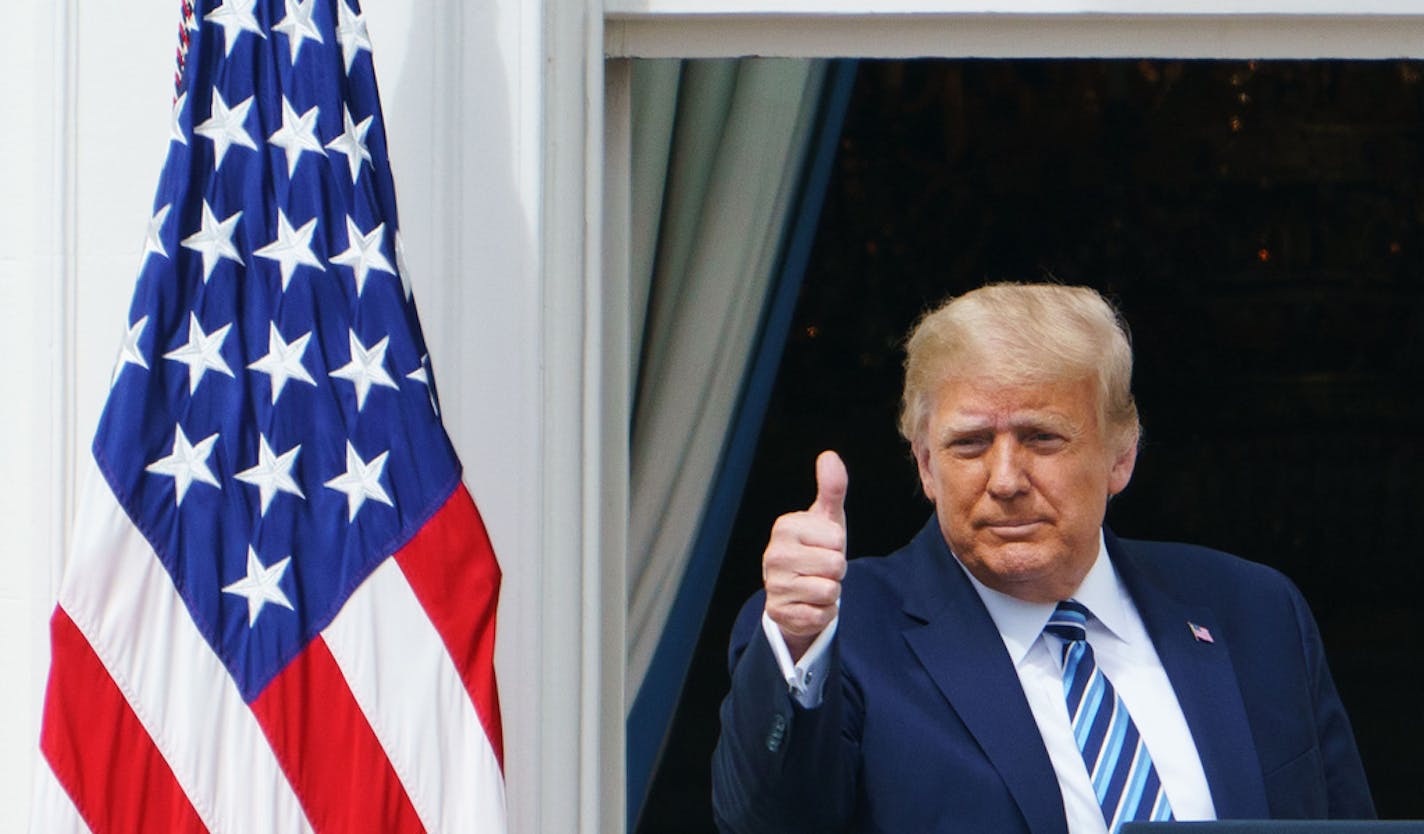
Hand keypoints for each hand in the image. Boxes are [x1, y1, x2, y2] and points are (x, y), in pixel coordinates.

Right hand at [763, 450, 847, 660]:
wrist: (795, 591)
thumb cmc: (815, 548)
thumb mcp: (826, 518)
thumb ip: (832, 488)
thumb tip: (829, 456)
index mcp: (785, 527)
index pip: (836, 538)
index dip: (837, 544)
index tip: (823, 546)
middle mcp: (774, 555)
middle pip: (835, 565)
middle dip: (836, 570)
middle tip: (820, 567)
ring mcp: (774, 586)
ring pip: (830, 591)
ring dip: (831, 592)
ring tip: (814, 584)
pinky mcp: (780, 614)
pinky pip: (823, 614)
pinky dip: (823, 612)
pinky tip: (809, 603)